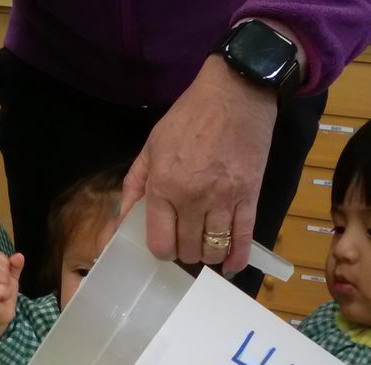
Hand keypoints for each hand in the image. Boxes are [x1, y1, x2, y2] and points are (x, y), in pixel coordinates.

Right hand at [0, 251, 23, 340]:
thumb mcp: (11, 278)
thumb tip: (19, 256)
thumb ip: (15, 266)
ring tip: (2, 293)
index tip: (4, 277)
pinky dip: (6, 294)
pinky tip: (1, 300)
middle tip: (3, 286)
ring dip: (5, 285)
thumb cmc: (2, 296)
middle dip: (6, 275)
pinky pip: (1, 288)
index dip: (5, 264)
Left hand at [120, 54, 276, 271]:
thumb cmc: (189, 117)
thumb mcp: (151, 146)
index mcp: (164, 185)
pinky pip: (244, 238)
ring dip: (208, 255)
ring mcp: (223, 199)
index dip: (161, 250)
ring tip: (205, 249)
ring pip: (214, 248)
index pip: (160, 242)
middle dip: (184, 253)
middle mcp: (192, 198)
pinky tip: (231, 265)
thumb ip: (134, 186)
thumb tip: (121, 221)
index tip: (165, 245)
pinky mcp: (249, 196)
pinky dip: (237, 257)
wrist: (236, 92)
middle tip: (185, 244)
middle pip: (187, 249)